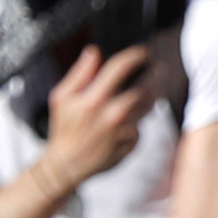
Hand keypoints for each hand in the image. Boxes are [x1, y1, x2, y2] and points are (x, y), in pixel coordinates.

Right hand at [42, 43, 151, 186]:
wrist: (66, 166)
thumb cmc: (63, 129)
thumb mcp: (61, 98)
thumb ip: (79, 74)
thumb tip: (93, 52)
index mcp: (94, 99)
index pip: (121, 67)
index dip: (136, 54)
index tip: (144, 51)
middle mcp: (112, 114)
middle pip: (146, 86)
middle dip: (154, 75)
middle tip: (156, 69)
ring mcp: (124, 130)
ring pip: (149, 105)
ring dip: (149, 96)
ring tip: (141, 93)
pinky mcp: (131, 144)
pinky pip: (142, 125)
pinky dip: (138, 120)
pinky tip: (126, 122)